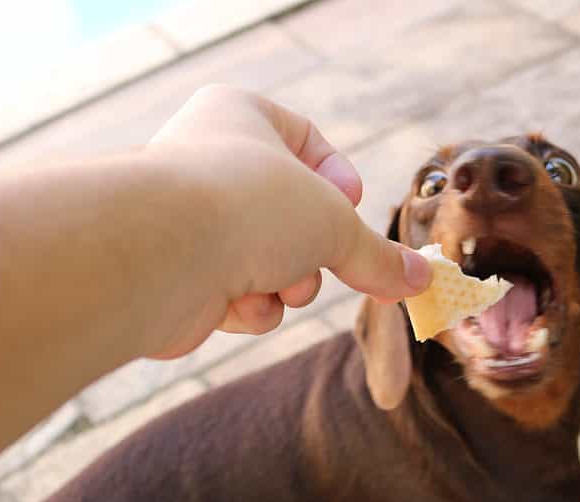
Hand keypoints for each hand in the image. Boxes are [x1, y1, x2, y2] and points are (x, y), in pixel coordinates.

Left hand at [144, 86, 431, 357]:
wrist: (159, 255)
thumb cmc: (247, 206)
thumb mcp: (334, 223)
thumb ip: (377, 254)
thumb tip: (420, 281)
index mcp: (239, 116)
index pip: (305, 140)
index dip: (337, 178)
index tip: (354, 205)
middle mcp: (208, 162)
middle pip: (292, 213)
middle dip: (314, 251)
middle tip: (322, 260)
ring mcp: (190, 222)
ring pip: (269, 261)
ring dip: (286, 284)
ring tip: (275, 282)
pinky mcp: (178, 277)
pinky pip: (237, 295)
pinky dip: (248, 307)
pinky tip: (235, 302)